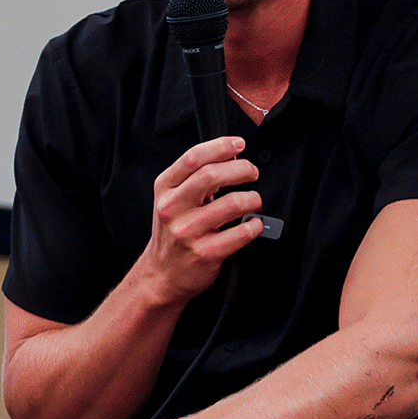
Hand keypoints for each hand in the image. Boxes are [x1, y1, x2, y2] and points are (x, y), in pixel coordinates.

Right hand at [137, 136, 264, 303]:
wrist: (162, 274)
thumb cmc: (173, 233)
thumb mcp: (172, 200)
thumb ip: (195, 178)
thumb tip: (230, 156)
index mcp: (165, 190)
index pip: (193, 159)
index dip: (220, 146)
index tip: (239, 144)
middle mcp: (172, 209)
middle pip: (212, 176)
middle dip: (242, 169)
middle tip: (252, 172)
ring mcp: (187, 232)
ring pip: (232, 204)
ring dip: (253, 199)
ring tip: (254, 201)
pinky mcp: (204, 253)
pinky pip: (240, 234)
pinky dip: (255, 226)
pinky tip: (253, 225)